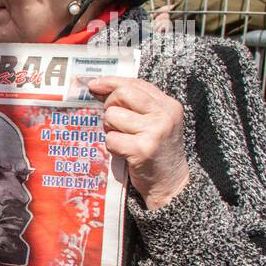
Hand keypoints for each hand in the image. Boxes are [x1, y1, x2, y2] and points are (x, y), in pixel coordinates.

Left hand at [88, 76, 189, 209]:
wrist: (171, 183)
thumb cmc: (156, 150)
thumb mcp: (153, 122)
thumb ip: (132, 104)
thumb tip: (98, 87)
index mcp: (168, 105)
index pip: (135, 83)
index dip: (112, 82)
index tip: (94, 84)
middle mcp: (164, 115)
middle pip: (122, 94)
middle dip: (110, 106)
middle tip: (115, 123)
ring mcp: (155, 132)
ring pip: (112, 116)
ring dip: (110, 130)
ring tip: (124, 140)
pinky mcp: (142, 150)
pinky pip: (111, 139)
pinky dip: (112, 147)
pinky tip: (124, 153)